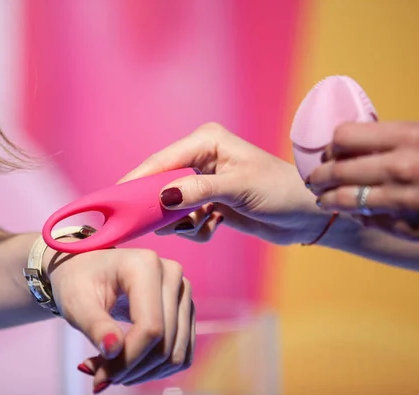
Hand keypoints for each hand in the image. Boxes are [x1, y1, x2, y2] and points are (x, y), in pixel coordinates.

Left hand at [49, 248, 194, 394]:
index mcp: (145, 265)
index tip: (99, 375)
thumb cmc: (78, 282)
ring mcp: (183, 290)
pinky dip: (156, 369)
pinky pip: (182, 353)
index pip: (150, 327)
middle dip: (132, 368)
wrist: (88, 270)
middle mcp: (171, 274)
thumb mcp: (76, 303)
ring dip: (143, 372)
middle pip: (165, 342)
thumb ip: (95, 326)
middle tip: (99, 376)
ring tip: (110, 370)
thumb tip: (113, 350)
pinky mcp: (185, 307)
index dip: (128, 359)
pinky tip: (129, 365)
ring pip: (176, 353)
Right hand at [119, 122, 327, 244]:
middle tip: (159, 224)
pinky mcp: (208, 203)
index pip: (162, 160)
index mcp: (206, 141)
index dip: (137, 180)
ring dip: (184, 221)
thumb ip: (198, 192)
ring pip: (171, 206)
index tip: (113, 199)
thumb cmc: (278, 191)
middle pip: (161, 184)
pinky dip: (197, 229)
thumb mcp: (238, 188)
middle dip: (163, 207)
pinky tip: (216, 225)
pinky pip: (186, 220)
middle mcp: (201, 158)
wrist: (305, 215)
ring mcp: (203, 182)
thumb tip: (162, 197)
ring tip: (206, 221)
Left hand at [308, 121, 418, 249]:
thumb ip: (396, 142)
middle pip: (338, 168)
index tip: (330, 151)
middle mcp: (403, 166)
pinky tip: (356, 213)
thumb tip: (353, 142)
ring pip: (344, 198)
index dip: (333, 145)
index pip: (344, 136)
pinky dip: (357, 216)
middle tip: (315, 178)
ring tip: (324, 199)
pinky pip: (367, 219)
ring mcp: (404, 200)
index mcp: (411, 136)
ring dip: (329, 199)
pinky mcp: (407, 227)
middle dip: (321, 175)